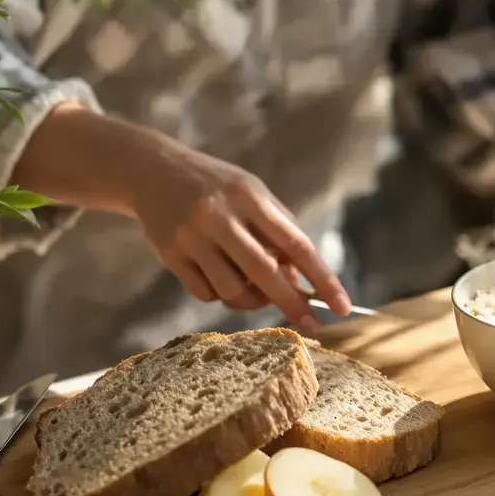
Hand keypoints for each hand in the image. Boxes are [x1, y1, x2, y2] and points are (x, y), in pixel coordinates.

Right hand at [123, 130, 350, 331]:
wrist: (151, 170)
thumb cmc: (217, 187)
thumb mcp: (253, 193)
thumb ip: (279, 232)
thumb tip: (299, 281)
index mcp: (249, 197)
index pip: (296, 244)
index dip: (322, 278)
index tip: (342, 306)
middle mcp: (219, 215)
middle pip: (265, 273)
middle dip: (292, 304)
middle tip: (313, 325)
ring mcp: (192, 236)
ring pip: (233, 291)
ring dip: (251, 300)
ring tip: (253, 286)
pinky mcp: (169, 254)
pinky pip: (206, 294)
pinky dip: (220, 295)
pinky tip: (220, 275)